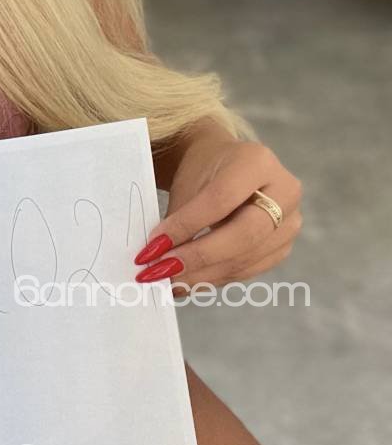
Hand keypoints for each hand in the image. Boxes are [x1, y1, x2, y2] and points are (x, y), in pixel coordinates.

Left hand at [133, 137, 302, 291]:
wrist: (227, 166)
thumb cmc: (204, 170)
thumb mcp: (189, 182)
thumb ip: (180, 218)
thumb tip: (159, 260)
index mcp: (258, 162)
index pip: (221, 200)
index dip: (187, 226)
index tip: (154, 245)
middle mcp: (285, 191)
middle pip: (243, 235)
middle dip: (198, 257)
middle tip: (161, 270)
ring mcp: (291, 222)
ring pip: (246, 258)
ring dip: (203, 275)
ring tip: (168, 281)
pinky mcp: (284, 246)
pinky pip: (249, 269)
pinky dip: (214, 277)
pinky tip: (188, 282)